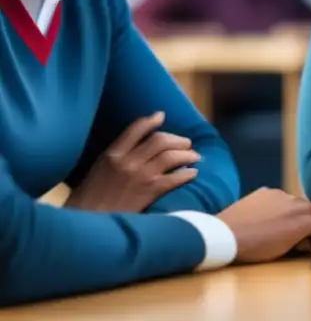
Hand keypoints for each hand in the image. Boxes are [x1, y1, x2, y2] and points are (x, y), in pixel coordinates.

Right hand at [64, 112, 200, 212]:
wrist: (86, 225)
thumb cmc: (86, 202)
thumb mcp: (96, 172)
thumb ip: (114, 158)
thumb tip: (133, 149)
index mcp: (112, 155)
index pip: (136, 129)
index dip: (151, 121)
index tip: (161, 116)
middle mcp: (128, 161)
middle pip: (160, 140)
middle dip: (177, 139)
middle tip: (186, 143)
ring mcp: (141, 175)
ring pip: (171, 156)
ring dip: (187, 154)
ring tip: (194, 157)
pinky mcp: (150, 192)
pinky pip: (175, 178)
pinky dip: (187, 174)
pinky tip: (192, 174)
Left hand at [217, 187, 310, 262]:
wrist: (226, 234)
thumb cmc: (256, 247)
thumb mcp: (284, 249)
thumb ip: (301, 239)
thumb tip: (305, 238)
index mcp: (303, 218)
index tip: (310, 243)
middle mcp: (296, 201)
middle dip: (310, 221)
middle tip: (300, 236)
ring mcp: (280, 193)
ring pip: (296, 202)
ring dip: (294, 213)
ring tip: (280, 226)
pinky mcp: (266, 191)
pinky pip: (279, 198)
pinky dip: (278, 206)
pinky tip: (266, 218)